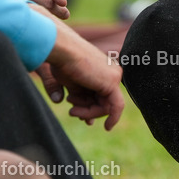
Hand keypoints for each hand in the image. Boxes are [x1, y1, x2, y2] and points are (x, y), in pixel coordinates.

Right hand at [38, 9, 123, 129]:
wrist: (61, 51)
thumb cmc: (61, 62)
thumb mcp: (70, 83)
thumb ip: (79, 97)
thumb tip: (85, 118)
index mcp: (102, 70)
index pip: (100, 95)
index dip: (89, 108)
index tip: (74, 111)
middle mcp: (111, 72)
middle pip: (104, 101)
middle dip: (88, 110)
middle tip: (72, 111)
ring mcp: (114, 76)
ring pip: (108, 106)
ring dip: (89, 113)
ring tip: (72, 109)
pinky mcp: (113, 82)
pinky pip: (117, 106)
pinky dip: (113, 117)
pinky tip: (107, 127)